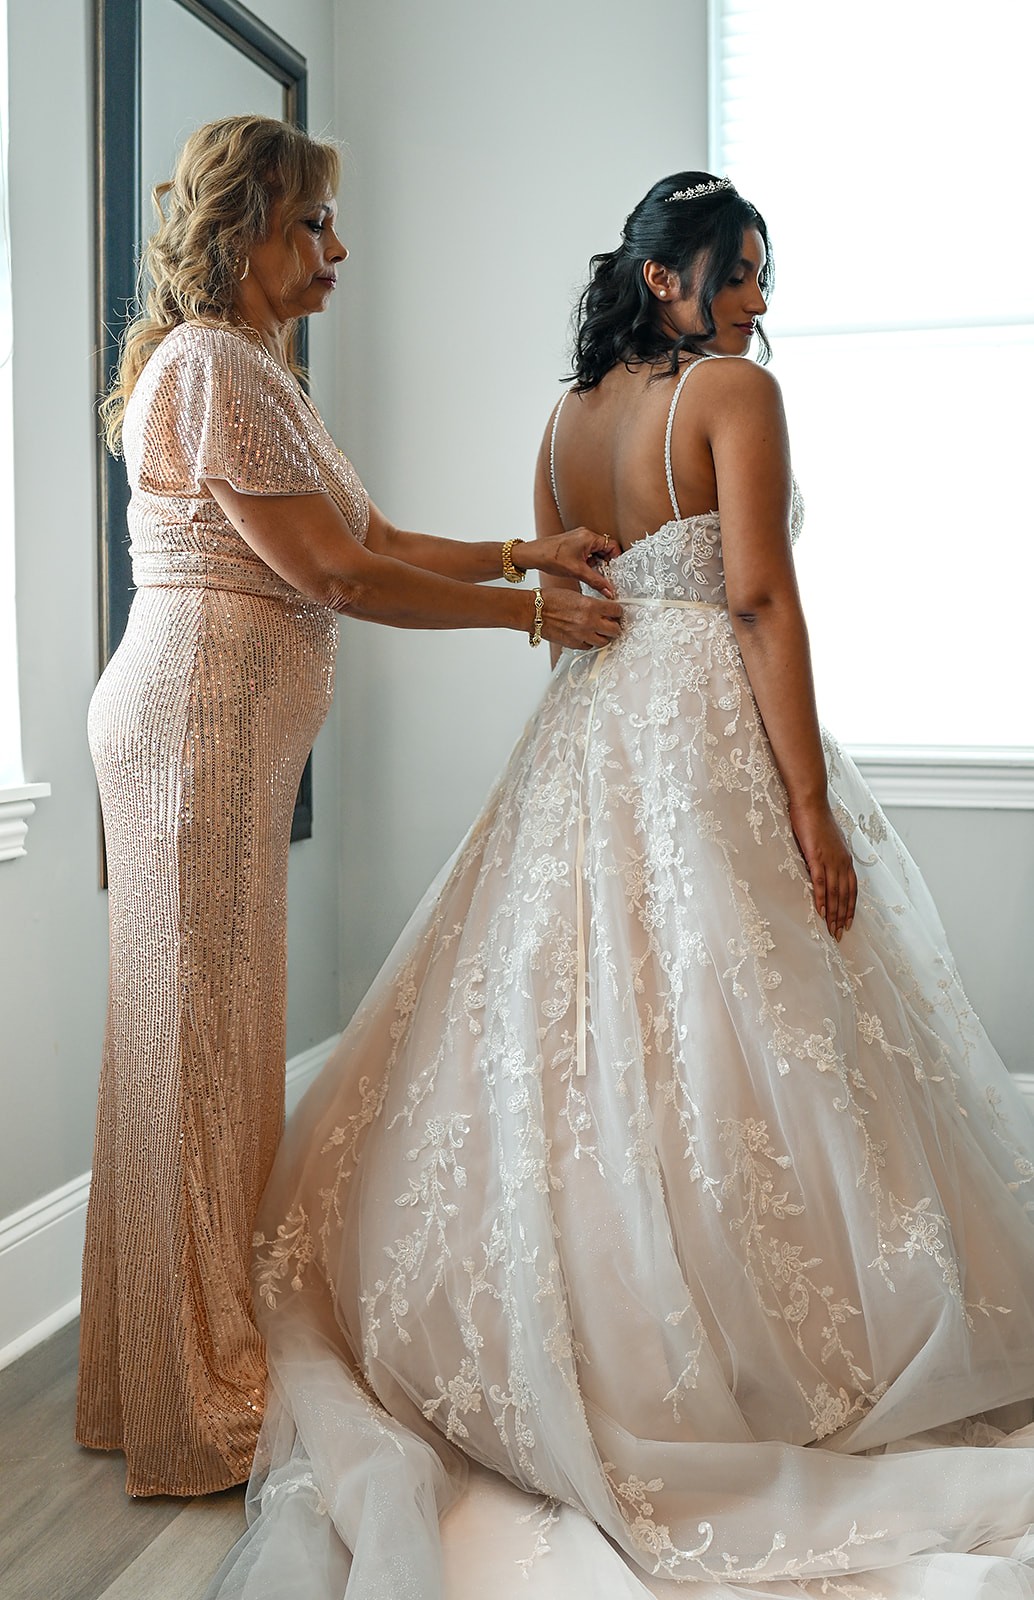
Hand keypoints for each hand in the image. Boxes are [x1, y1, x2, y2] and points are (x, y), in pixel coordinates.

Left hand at [514, 529, 620, 597]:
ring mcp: (579, 538)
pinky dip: (587, 561)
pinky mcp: (573, 543)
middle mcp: (585, 534)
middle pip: (605, 548)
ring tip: (588, 572)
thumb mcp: (577, 572)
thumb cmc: (550, 557)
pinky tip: (581, 569)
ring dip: (595, 563)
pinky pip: (587, 551)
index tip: (613, 572)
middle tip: (603, 575)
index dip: (615, 560)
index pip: (613, 546)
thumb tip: (608, 590)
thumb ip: (596, 581)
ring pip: (596, 551)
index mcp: (589, 537)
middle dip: (605, 563)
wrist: (532, 555)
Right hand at [539, 588, 621, 650]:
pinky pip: (589, 647)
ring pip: (604, 642)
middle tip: (612, 624)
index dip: (618, 612)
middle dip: (615, 626)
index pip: (616, 611)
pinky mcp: (574, 644)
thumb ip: (592, 604)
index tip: (616, 613)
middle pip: (615, 630)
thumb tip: (603, 609)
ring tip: (600, 632)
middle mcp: (589, 622)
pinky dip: (590, 642)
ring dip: (604, 637)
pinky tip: (587, 636)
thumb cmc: (550, 600)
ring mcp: (582, 635)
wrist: (534, 611)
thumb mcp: (576, 595)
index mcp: (591, 606)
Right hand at [787, 798, 855, 940]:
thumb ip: (827, 856)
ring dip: (834, 913)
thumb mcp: (826, 840)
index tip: (848, 923)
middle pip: (845, 895)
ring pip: (835, 893)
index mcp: (845, 858)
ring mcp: (830, 860)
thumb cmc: (816, 818)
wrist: (811, 801)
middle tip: (839, 935)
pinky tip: (820, 912)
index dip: (850, 908)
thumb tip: (823, 867)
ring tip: (831, 930)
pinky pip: (821, 883)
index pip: (852, 889)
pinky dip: (822, 899)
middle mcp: (842, 862)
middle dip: (843, 917)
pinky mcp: (817, 857)